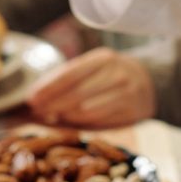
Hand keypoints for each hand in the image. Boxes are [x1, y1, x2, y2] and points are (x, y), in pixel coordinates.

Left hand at [26, 47, 155, 127]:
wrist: (150, 82)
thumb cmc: (109, 74)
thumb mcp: (93, 67)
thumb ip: (67, 79)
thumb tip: (36, 97)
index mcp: (103, 58)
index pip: (70, 73)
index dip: (48, 87)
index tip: (31, 98)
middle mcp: (117, 73)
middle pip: (76, 93)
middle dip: (52, 104)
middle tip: (36, 112)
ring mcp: (126, 93)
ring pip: (87, 110)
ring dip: (65, 116)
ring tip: (50, 118)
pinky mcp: (132, 111)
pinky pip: (100, 121)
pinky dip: (81, 123)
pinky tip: (70, 122)